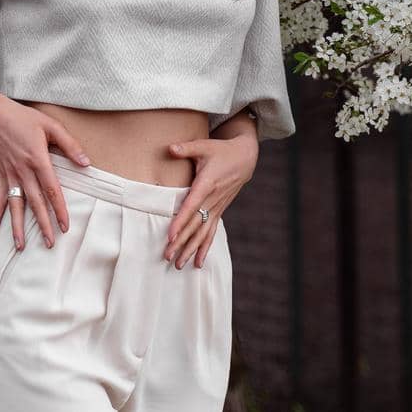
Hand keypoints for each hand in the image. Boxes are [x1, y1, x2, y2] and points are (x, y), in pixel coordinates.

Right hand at [0, 95, 91, 251]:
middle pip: (35, 202)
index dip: (59, 209)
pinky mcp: (1, 176)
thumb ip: (69, 144)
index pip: (51, 189)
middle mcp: (22, 171)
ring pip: (15, 206)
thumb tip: (86, 163)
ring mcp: (10, 175)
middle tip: (50, 244)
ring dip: (18, 227)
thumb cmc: (23, 118)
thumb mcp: (50, 125)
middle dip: (42, 224)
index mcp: (37, 159)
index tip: (65, 226)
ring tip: (21, 247)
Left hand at [163, 134, 257, 268]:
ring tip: (178, 265)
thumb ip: (186, 148)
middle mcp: (213, 199)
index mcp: (207, 184)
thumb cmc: (221, 150)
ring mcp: (217, 207)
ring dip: (190, 249)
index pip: (191, 206)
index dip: (181, 221)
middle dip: (181, 242)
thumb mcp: (204, 146)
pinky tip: (197, 263)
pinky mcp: (219, 211)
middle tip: (167, 256)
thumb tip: (169, 147)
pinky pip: (211, 232)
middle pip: (195, 225)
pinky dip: (204, 248)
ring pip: (203, 233)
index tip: (170, 235)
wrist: (244, 158)